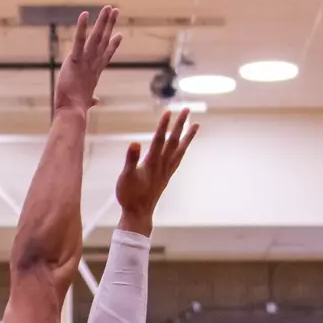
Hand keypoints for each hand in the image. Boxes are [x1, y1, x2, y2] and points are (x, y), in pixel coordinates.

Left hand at [53, 6, 121, 115]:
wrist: (73, 112)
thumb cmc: (77, 109)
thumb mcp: (86, 101)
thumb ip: (92, 99)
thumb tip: (96, 101)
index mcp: (94, 73)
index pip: (106, 56)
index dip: (112, 45)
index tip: (119, 35)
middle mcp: (93, 64)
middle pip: (104, 40)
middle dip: (110, 24)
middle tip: (116, 11)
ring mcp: (86, 61)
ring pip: (96, 37)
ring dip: (103, 21)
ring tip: (109, 8)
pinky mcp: (74, 60)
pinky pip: (79, 41)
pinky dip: (82, 27)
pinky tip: (85, 14)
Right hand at [116, 107, 197, 235]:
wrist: (138, 213)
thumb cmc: (129, 195)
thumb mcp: (125, 177)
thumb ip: (130, 160)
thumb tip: (135, 143)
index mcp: (152, 162)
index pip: (159, 139)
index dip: (164, 125)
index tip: (169, 111)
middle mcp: (162, 165)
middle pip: (173, 141)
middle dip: (180, 124)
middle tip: (187, 109)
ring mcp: (166, 171)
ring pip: (180, 149)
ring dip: (188, 136)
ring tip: (196, 125)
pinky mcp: (166, 176)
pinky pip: (178, 159)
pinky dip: (183, 150)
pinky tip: (184, 147)